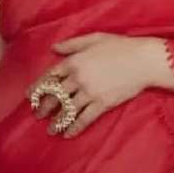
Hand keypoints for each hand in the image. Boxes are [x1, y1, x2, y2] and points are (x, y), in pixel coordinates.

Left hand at [25, 32, 158, 137]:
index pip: (49, 77)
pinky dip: (75, 128)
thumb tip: (54, 48)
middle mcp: (78, 78)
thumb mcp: (95, 38)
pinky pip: (84, 118)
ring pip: (67, 110)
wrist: (143, 60)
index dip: (38, 87)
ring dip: (57, 121)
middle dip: (44, 107)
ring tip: (50, 130)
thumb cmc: (121, 47)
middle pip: (55, 96)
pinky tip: (68, 134)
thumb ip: (73, 44)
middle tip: (37, 115)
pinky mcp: (102, 104)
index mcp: (74, 61)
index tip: (30, 96)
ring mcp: (89, 92)